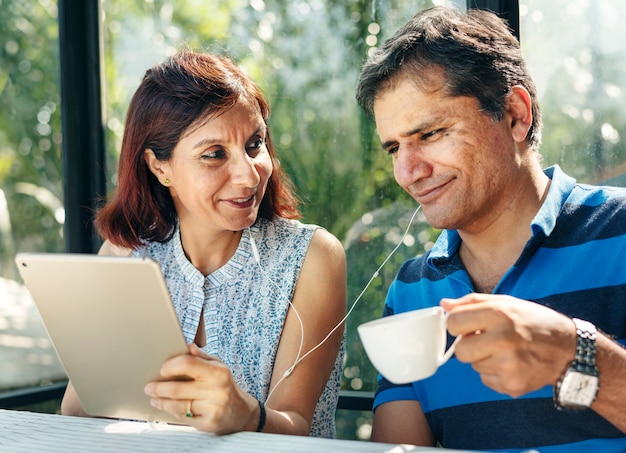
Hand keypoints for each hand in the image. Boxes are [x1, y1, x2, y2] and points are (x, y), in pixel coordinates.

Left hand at [143, 343, 258, 433]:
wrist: (241, 412)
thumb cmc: (225, 386)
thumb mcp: (218, 367)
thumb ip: (202, 357)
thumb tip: (188, 346)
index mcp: (218, 372)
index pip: (188, 364)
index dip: (171, 366)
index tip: (162, 369)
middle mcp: (216, 390)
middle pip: (177, 388)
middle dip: (158, 388)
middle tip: (149, 387)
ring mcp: (212, 408)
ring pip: (177, 405)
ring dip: (161, 402)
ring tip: (154, 398)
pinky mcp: (208, 423)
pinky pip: (184, 417)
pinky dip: (173, 412)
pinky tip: (168, 407)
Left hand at [441, 294, 575, 396]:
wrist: (570, 350)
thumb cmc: (534, 322)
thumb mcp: (506, 303)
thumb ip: (472, 302)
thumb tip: (444, 305)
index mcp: (499, 315)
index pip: (453, 323)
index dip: (457, 325)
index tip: (467, 326)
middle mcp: (503, 340)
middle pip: (460, 351)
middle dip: (469, 346)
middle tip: (487, 341)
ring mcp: (508, 366)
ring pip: (473, 366)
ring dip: (484, 359)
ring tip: (507, 351)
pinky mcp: (512, 385)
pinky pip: (486, 380)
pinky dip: (494, 374)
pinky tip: (513, 364)